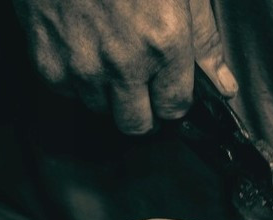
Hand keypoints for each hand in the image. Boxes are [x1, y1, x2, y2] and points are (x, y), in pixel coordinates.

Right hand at [13, 0, 237, 133]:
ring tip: (110, 56)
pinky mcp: (47, 61)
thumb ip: (204, 41)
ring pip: (102, 111)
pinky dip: (77, 80)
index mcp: (164, 44)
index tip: (169, 90)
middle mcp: (123, 64)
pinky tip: (84, 48)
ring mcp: (82, 66)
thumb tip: (225, 86)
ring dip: (109, 94)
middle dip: (145, 111)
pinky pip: (68, 93)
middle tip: (143, 86)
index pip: (175, 108)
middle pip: (138, 125)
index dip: (174, 101)